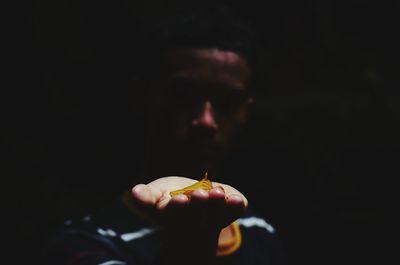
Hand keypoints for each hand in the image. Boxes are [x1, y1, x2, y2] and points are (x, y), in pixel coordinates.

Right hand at [131, 176, 247, 264]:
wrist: (192, 193)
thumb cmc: (170, 194)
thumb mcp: (156, 193)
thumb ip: (147, 195)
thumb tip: (134, 192)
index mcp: (173, 217)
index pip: (174, 216)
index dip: (177, 209)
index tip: (179, 199)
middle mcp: (195, 222)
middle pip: (197, 218)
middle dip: (199, 206)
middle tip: (199, 193)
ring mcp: (214, 218)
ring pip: (217, 217)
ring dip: (218, 206)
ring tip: (217, 192)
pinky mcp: (229, 211)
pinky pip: (235, 211)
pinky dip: (237, 206)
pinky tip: (237, 199)